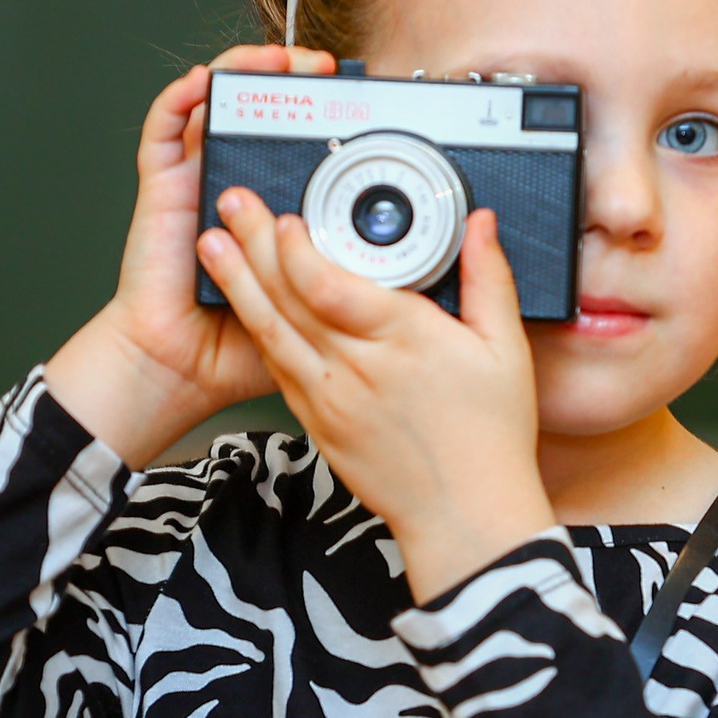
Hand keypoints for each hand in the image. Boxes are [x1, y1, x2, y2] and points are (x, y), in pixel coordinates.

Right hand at [45, 45, 335, 464]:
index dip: (328, 112)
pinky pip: (165, 126)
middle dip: (293, 78)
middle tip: (329, 71)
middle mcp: (240, 182)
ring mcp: (200, 178)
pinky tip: (208, 82)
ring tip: (281, 61)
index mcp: (277, 205)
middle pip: (263, 109)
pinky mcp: (164, 185)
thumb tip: (450, 260)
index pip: (302, 142)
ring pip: (219, 102)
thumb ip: (373, 276)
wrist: (181, 368)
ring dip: (247, 71)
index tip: (367, 101)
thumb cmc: (242, 343)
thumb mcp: (327, 305)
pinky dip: (183, 96)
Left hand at [198, 189, 557, 603]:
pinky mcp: (318, 423)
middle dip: (252, 245)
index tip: (281, 217)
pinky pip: (277, 370)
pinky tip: (244, 305)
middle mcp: (356, 368)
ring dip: (238, 285)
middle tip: (229, 202)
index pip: (328, 286)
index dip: (295, 249)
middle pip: (289, 298)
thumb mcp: (505, 351)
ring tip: (212, 245)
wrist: (464, 515)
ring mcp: (330, 399)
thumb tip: (480, 224)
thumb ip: (489, 279)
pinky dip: (258, 332)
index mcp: (402, 341)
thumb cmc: (490, 438)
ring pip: (271, 332)